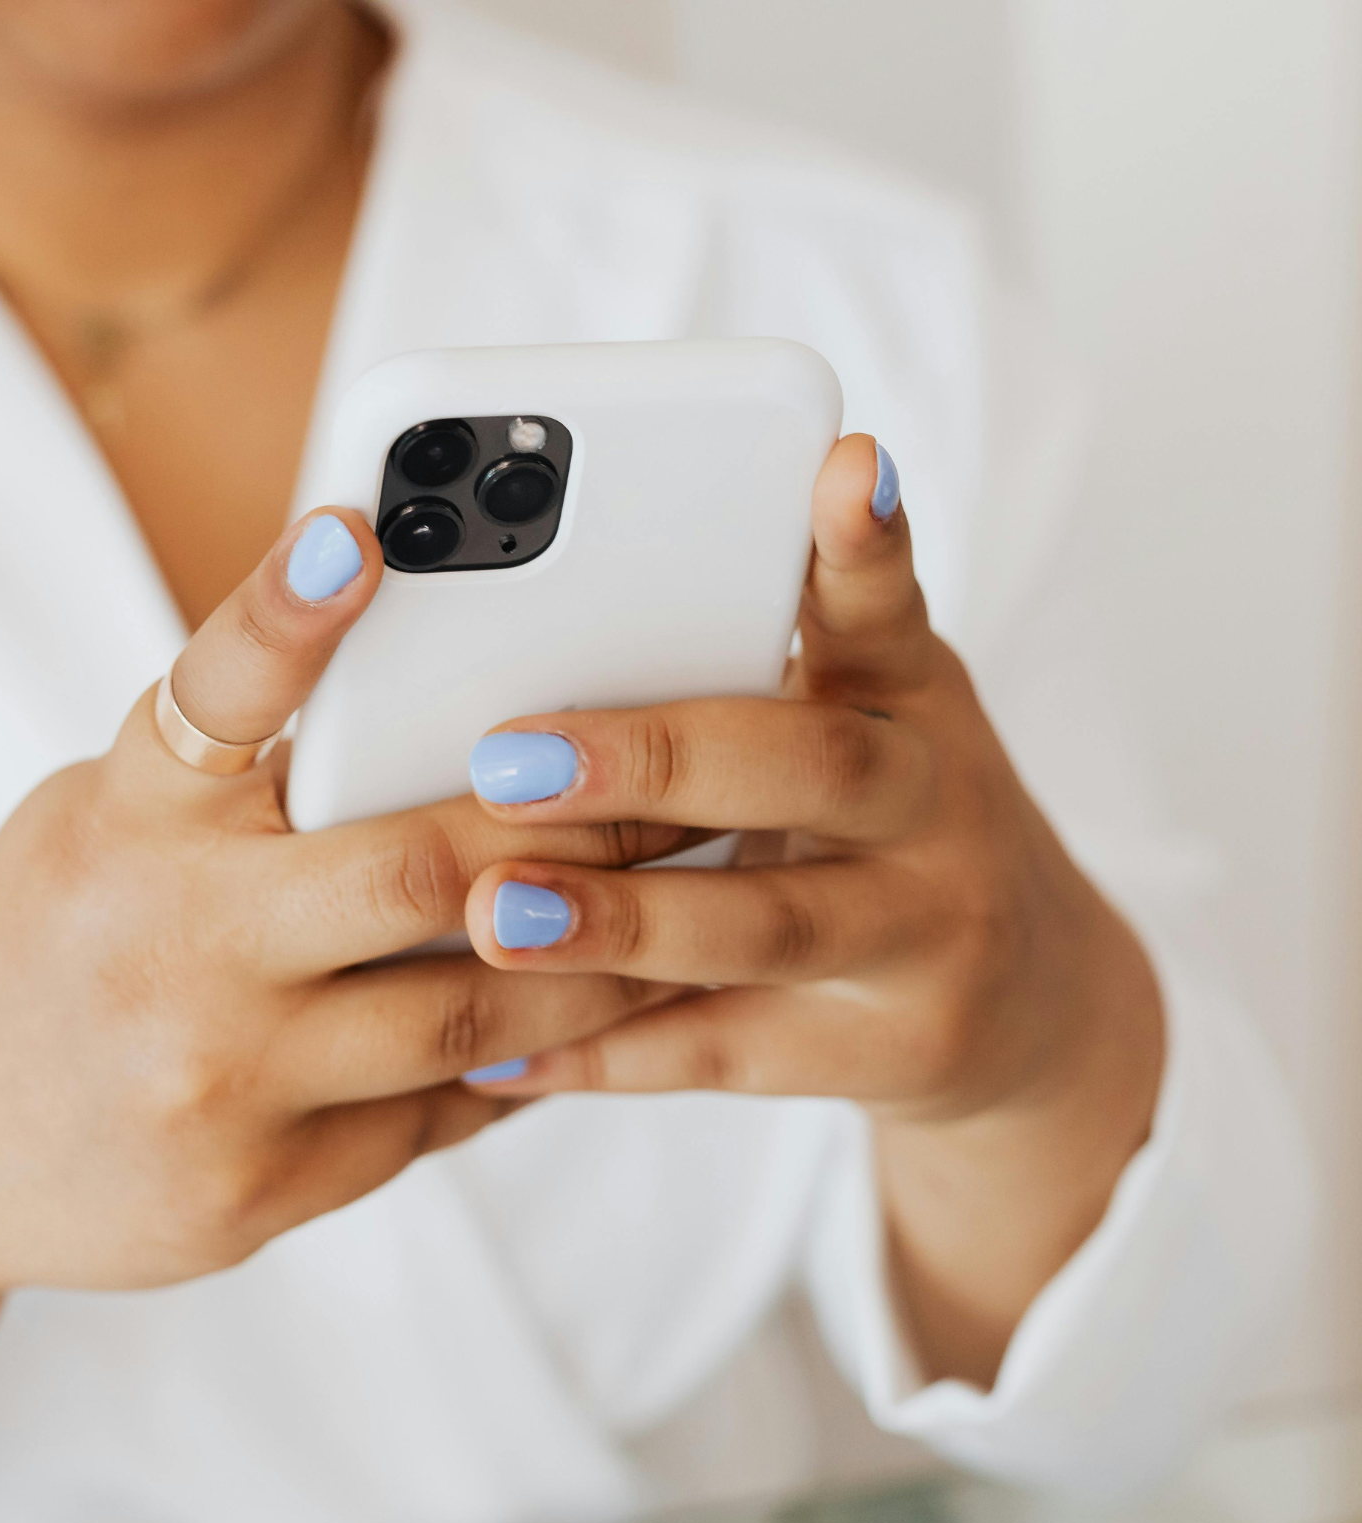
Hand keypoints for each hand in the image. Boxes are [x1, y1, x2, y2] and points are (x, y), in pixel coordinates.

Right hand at [0, 508, 668, 1522]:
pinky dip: (514, 1069)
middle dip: (573, 827)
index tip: (360, 523)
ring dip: (592, 965)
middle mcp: (168, 946)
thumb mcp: (93, 833)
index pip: (212, 693)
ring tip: (676, 919)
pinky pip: (431, 1120)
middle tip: (682, 788)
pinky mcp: (255, 1192)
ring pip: (468, 1017)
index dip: (285, 606)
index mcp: (120, 824)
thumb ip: (230, 789)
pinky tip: (574, 1030)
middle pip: (417, 870)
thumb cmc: (29, 958)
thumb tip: (426, 731)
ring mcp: (217, 1083)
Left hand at [455, 435, 1165, 1385]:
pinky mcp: (887, 1051)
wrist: (1029, 1005)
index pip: (885, 608)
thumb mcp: (864, 721)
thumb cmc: (887, 825)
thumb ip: (758, 663)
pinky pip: (726, 1054)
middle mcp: (934, 805)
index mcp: (910, 698)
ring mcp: (924, 935)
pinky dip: (606, 1055)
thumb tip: (550, 602)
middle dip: (654, 761)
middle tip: (510, 758)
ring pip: (763, 926)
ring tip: (495, 915)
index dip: (863, 545)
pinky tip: (502, 1054)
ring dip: (620, 923)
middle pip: (805, 768)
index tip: (841, 465)